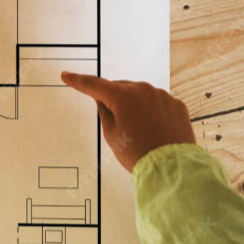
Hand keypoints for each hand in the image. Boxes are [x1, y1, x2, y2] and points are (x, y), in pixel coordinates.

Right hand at [61, 73, 196, 172]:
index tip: (67, 76)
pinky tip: (154, 129)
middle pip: (121, 88)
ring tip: (139, 130)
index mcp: (123, 96)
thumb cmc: (137, 153)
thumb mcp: (111, 135)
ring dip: (135, 105)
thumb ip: (105, 112)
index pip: (94, 85)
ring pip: (141, 94)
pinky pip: (158, 103)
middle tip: (116, 121)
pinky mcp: (176, 105)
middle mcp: (144, 90)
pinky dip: (153, 111)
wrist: (169, 167)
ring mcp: (162, 96)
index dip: (79, 81)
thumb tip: (104, 100)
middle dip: (115, 99)